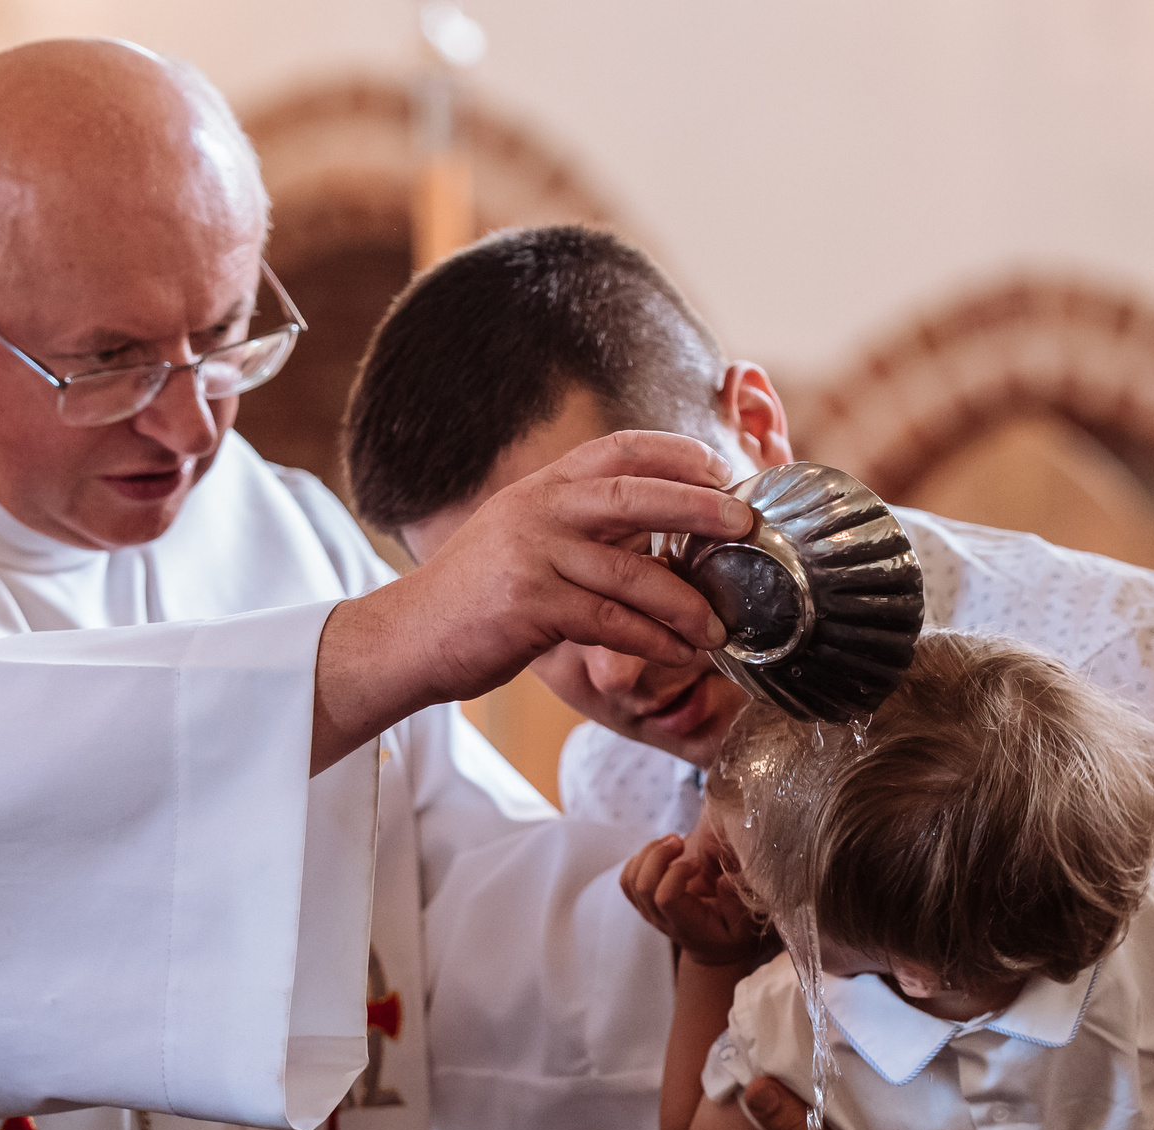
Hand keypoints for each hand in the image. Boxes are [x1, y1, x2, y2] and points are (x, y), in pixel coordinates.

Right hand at [313, 433, 748, 768]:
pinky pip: (612, 621)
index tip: (721, 469)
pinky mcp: (530, 605)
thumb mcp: (521, 540)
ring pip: (632, 572)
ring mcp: (533, 555)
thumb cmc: (474, 598)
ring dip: (685, 603)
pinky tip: (680, 656)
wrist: (406, 637)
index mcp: (541, 487)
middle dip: (700, 508)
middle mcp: (539, 510)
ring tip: (720, 627)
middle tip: (747, 526)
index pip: (618, 449)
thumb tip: (655, 532)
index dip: (676, 453)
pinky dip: (654, 642)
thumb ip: (578, 527)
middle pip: (637, 496)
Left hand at [621, 833, 766, 966]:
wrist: (711, 949)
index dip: (676, 874)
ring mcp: (647, 911)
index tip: (697, 864)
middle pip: (642, 884)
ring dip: (648, 853)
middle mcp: (659, 918)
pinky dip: (639, 859)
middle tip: (679, 841)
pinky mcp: (642, 902)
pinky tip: (661, 851)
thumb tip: (726, 879)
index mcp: (684, 923)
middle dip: (658, 855)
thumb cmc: (729, 936)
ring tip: (672, 841)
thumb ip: (735, 904)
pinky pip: (627, 879)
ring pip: (630, 878)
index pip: (664, 897)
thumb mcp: (742, 926)